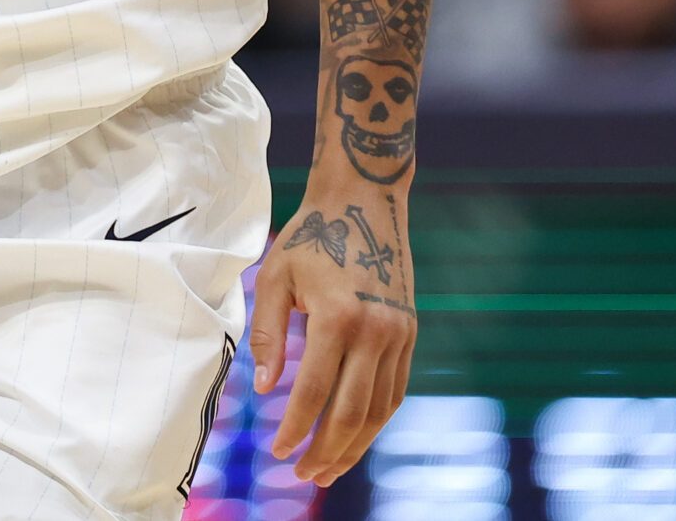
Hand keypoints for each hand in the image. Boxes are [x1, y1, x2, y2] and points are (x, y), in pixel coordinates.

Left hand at [249, 182, 416, 486]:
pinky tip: (356, 435)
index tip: (279, 450)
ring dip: (355, 444)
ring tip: (328, 467)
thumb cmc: (312, 236)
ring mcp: (399, 334)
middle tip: (304, 474)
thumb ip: (270, 335)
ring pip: (380, 408)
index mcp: (339, 317)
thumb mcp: (277, 277)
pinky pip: (395, 389)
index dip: (296, 427)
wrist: (365, 201)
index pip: (316, 391)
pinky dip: (376, 419)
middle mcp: (376, 331)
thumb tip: (266, 389)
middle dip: (327, 450)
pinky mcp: (410, 333)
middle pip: (353, 412)